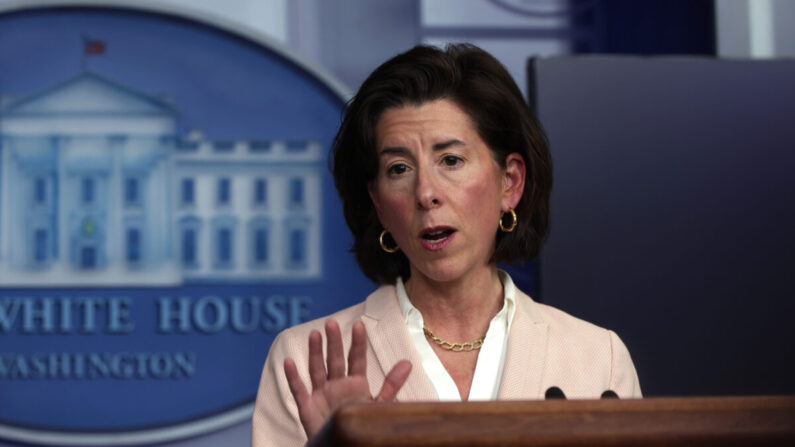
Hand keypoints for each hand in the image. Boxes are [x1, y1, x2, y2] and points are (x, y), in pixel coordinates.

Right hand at [284, 319, 411, 439]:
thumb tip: (408, 363)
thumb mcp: (379, 406)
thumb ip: (391, 385)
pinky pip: (299, 391)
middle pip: (335, 360)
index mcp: (356, 384)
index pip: (356, 359)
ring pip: (317, 369)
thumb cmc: (361, 426)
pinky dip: (293, 377)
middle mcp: (337, 386)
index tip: (359, 325)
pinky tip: (289, 361)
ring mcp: (321, 395)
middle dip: (333, 342)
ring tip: (314, 334)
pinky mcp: (308, 408)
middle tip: (331, 323)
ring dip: (314, 352)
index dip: (358, 343)